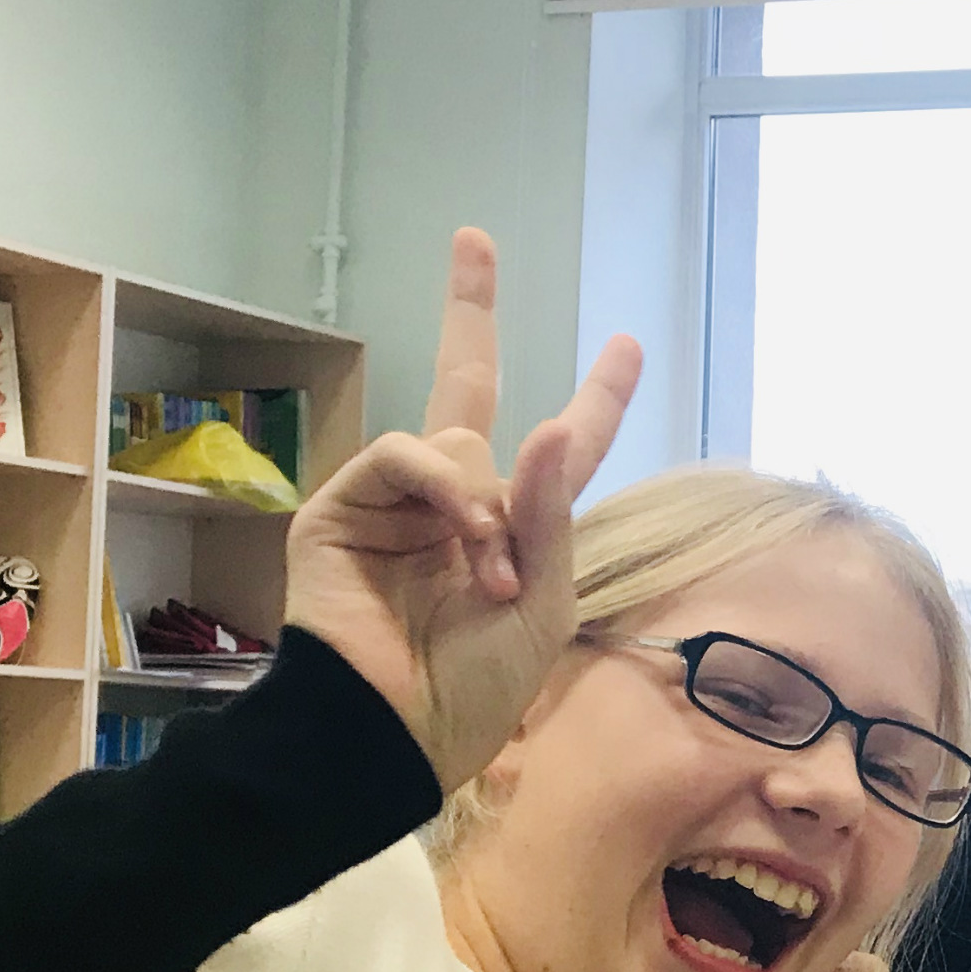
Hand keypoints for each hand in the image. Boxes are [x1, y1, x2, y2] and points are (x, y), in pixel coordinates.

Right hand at [284, 230, 641, 790]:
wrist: (399, 732)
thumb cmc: (479, 684)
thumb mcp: (545, 600)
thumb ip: (550, 513)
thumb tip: (551, 424)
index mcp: (515, 526)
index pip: (561, 447)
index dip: (596, 396)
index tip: (627, 344)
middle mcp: (454, 502)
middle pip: (467, 384)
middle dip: (470, 310)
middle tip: (474, 240)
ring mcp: (395, 501)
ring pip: (453, 437)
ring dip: (487, 504)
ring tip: (491, 574)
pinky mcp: (343, 509)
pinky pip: (407, 456)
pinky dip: (445, 490)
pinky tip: (462, 536)